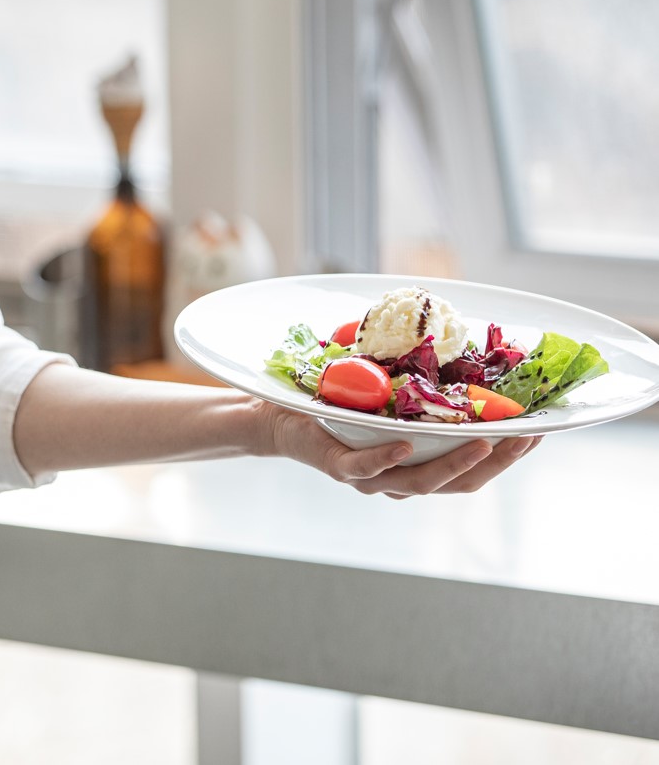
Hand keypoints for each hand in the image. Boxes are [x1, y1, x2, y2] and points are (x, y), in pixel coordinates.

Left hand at [257, 401, 541, 497]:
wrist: (281, 416)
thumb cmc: (339, 402)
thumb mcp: (391, 388)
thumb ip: (426, 378)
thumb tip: (466, 340)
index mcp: (418, 463)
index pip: (475, 467)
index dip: (509, 454)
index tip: (542, 431)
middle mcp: (400, 478)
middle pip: (458, 483)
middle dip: (497, 462)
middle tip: (527, 439)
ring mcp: (370, 478)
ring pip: (418, 481)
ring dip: (454, 463)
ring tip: (485, 442)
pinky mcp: (338, 467)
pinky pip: (364, 468)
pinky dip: (387, 457)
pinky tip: (407, 444)